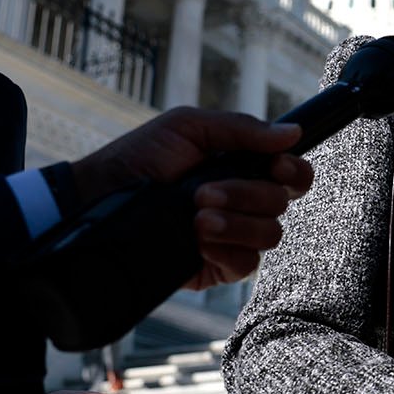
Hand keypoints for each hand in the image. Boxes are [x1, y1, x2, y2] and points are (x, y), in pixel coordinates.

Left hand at [70, 108, 314, 287]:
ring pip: (269, 235)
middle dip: (245, 195)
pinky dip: (225, 250)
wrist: (101, 199)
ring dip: (235, 223)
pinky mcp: (217, 266)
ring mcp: (232, 236)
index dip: (293, 171)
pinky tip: (196, 240)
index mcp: (243, 167)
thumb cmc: (140, 158)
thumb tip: (291, 134)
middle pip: (281, 203)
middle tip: (203, 192)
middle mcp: (243, 202)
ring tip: (196, 218)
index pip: (292, 174)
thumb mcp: (188, 127)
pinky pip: (246, 264)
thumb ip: (241, 130)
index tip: (275, 167)